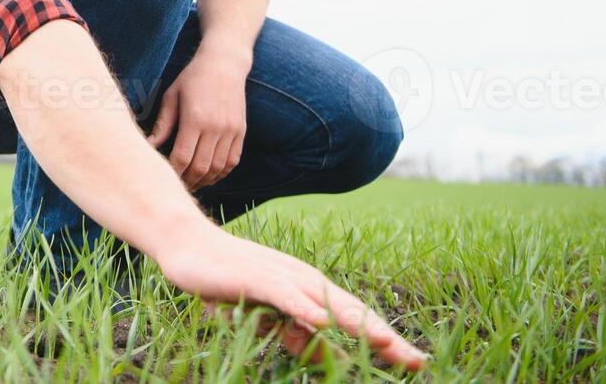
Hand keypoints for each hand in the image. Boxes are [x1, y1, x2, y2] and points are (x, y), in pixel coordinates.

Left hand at [147, 40, 248, 190]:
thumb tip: (148, 146)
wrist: (224, 64)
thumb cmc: (192, 79)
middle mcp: (216, 127)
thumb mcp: (171, 96)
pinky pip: (232, 161)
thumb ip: (162, 124)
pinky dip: (221, 173)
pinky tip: (209, 175)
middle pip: (201, 167)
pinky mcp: (241, 131)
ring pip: (217, 168)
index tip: (164, 176)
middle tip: (176, 186)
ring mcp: (231, 130)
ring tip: (192, 183)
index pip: (182, 157)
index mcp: (195, 118)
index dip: (172, 172)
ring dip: (204, 180)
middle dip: (187, 181)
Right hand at [156, 221, 428, 370]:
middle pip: (351, 311)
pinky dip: (306, 310)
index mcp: (308, 288)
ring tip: (387, 343)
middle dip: (384, 336)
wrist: (188, 243)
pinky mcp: (257, 279)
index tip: (416, 360)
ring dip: (357, 324)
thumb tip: (321, 353)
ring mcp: (282, 277)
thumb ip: (295, 330)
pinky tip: (324, 323)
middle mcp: (303, 280)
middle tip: (417, 360)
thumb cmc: (228, 279)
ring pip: (327, 304)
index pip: (355, 316)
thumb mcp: (267, 312)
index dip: (385, 338)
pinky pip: (286, 297)